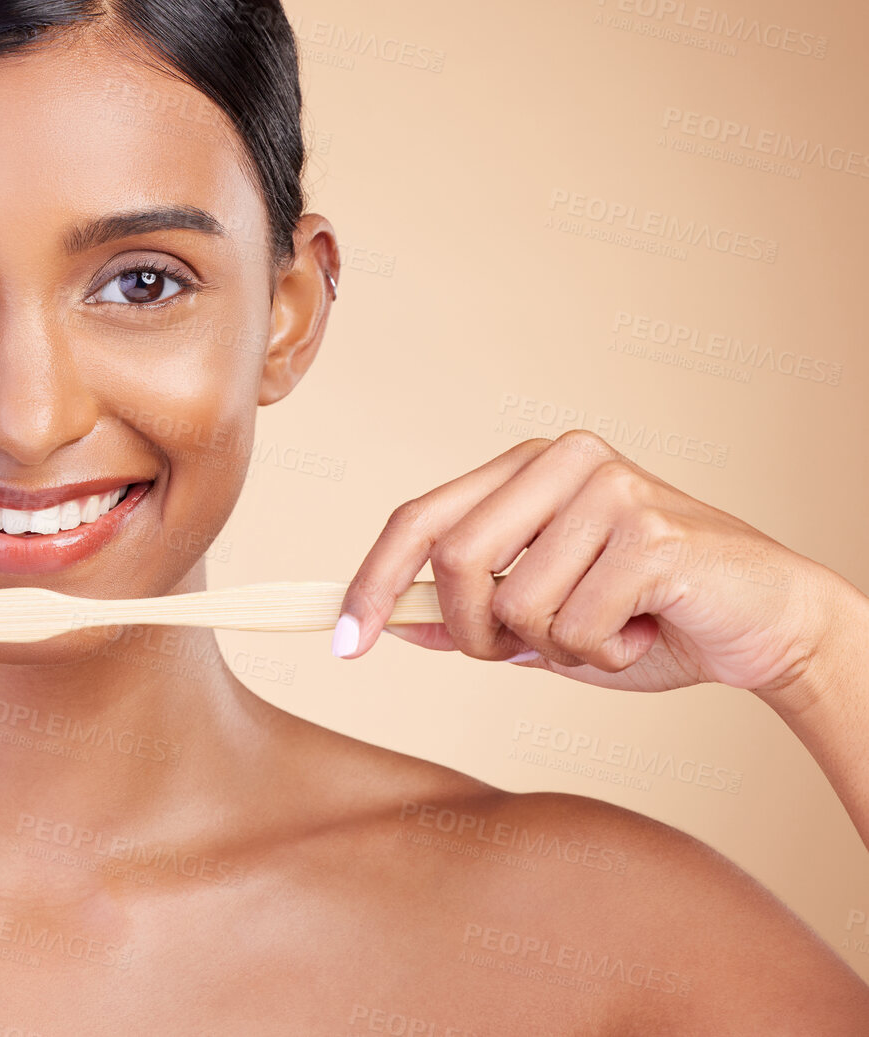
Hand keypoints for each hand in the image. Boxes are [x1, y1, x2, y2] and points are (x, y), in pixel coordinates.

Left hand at [333, 430, 853, 700]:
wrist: (769, 622)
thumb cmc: (652, 614)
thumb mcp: (544, 620)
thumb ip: (471, 613)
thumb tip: (394, 623)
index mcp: (526, 466)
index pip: (418, 518)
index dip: (372, 582)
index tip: (345, 641)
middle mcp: (561, 460)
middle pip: (452, 559)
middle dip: (472, 633)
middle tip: (521, 654)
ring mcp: (607, 488)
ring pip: (513, 605)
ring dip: (553, 649)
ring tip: (609, 631)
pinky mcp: (648, 532)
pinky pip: (575, 628)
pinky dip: (602, 656)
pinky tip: (647, 628)